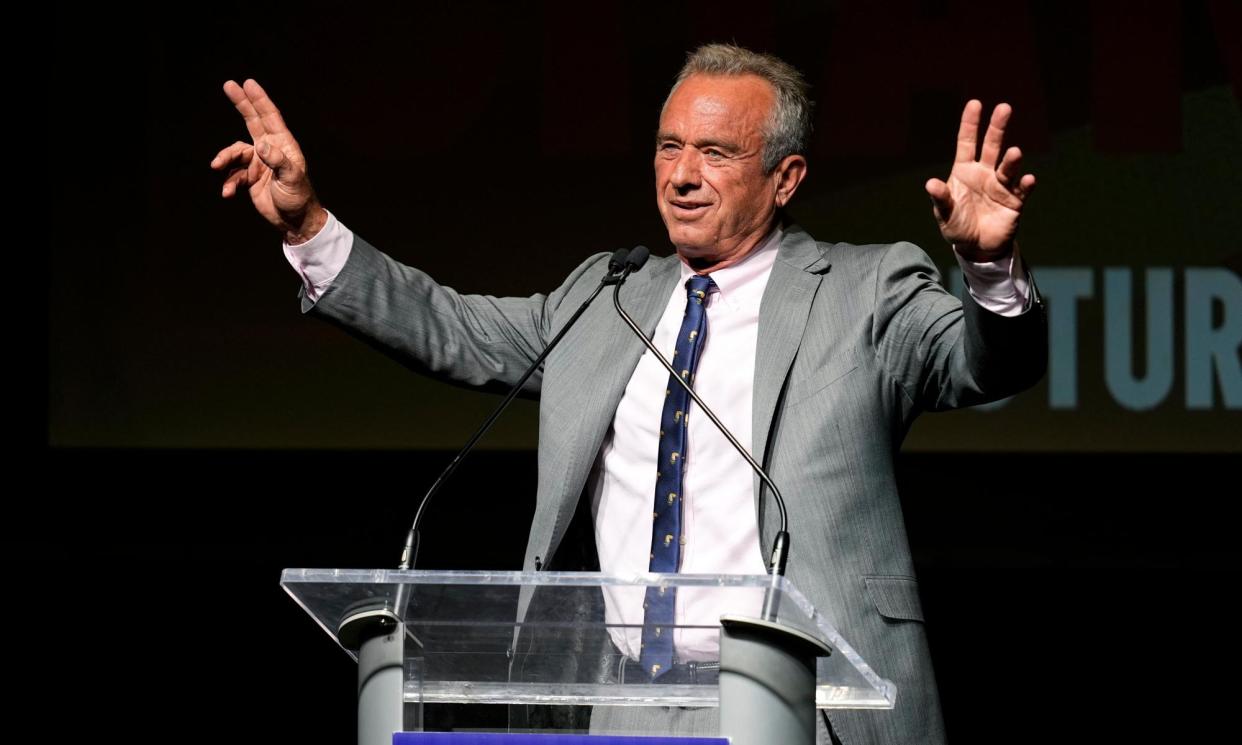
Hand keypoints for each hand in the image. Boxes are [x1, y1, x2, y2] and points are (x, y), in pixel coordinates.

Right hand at [211, 79, 325, 243]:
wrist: (294, 221)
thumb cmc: (298, 198)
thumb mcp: (291, 179)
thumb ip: (277, 161)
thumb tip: (261, 146)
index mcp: (283, 145)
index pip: (270, 117)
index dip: (259, 99)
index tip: (248, 83)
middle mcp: (269, 150)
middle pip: (252, 121)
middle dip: (241, 103)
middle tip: (228, 84)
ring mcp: (259, 163)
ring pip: (235, 152)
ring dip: (224, 158)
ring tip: (216, 166)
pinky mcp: (250, 179)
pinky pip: (233, 175)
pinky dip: (228, 183)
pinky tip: (227, 193)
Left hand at [924, 100, 1035, 260]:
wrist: (976, 248)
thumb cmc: (957, 226)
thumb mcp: (944, 214)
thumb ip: (941, 199)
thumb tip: (930, 184)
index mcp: (964, 172)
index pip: (967, 143)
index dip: (970, 124)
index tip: (975, 104)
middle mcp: (984, 174)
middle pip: (991, 146)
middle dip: (997, 127)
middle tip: (1004, 108)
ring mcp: (1001, 186)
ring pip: (1007, 167)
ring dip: (1011, 160)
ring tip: (1014, 153)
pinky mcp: (1014, 201)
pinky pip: (1022, 190)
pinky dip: (1025, 184)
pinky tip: (1028, 179)